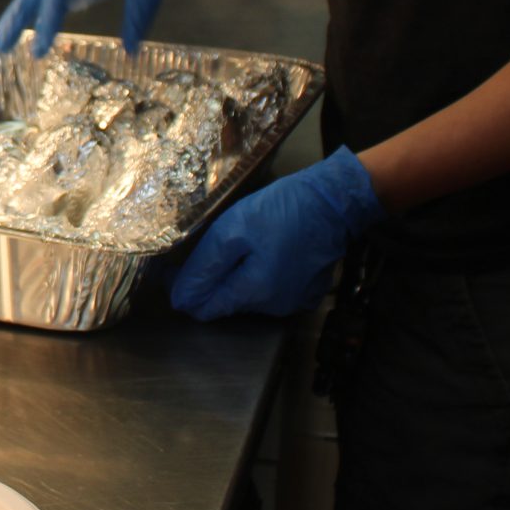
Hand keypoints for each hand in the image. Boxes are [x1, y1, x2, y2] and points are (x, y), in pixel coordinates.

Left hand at [169, 148, 382, 319]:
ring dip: (240, 275)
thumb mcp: (233, 230)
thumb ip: (206, 268)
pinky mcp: (308, 291)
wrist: (334, 201)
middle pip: (228, 302)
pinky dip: (264, 273)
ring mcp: (295, 301)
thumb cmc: (282, 210)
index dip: (187, 289)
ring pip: (251, 296)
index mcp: (254, 293)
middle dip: (215, 279)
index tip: (175, 267)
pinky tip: (267, 249)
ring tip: (244, 243)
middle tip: (213, 245)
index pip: (206, 308)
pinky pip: (273, 289)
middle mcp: (275, 307)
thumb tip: (182, 298)